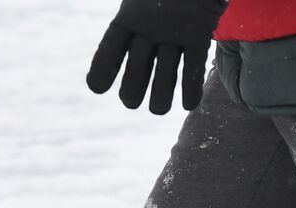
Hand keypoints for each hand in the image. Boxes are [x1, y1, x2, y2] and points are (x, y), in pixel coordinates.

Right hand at [87, 0, 225, 113]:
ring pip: (165, 70)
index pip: (110, 47)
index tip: (96, 88)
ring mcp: (173, 34)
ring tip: (159, 109)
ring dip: (162, 92)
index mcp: (130, 15)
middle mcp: (149, 29)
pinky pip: (193, 64)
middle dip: (133, 85)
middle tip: (131, 102)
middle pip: (137, 65)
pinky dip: (191, 84)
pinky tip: (188, 104)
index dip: (103, 68)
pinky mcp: (198, 36)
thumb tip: (129, 19)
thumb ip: (136, 1)